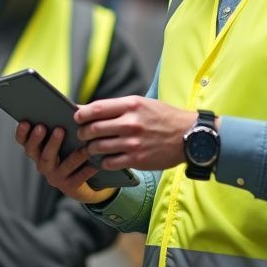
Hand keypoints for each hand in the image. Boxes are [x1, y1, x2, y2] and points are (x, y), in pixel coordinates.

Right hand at [15, 122, 115, 204]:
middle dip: (48, 142)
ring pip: (63, 166)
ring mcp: (55, 177)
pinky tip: (95, 164)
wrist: (83, 183)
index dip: (22, 133)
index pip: (24, 142)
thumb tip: (75, 110)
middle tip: (56, 129)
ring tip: (84, 148)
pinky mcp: (69, 187)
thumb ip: (65, 124)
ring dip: (74, 156)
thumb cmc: (73, 152)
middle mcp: (43, 165)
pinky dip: (88, 170)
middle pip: (41, 153)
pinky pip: (79, 178)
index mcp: (38, 151)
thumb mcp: (66, 139)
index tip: (25, 122)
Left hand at [75, 96, 196, 171]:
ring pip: (98, 147)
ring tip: (92, 148)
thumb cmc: (163, 117)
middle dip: (82, 134)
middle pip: (93, 129)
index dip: (81, 115)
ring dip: (91, 149)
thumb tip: (88, 110)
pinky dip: (103, 162)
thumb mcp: (142, 104)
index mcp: (131, 105)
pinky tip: (105, 159)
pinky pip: (109, 162)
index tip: (76, 118)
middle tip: (82, 135)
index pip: (96, 109)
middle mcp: (131, 123)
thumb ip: (117, 108)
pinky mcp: (137, 160)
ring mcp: (133, 143)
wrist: (190, 136)